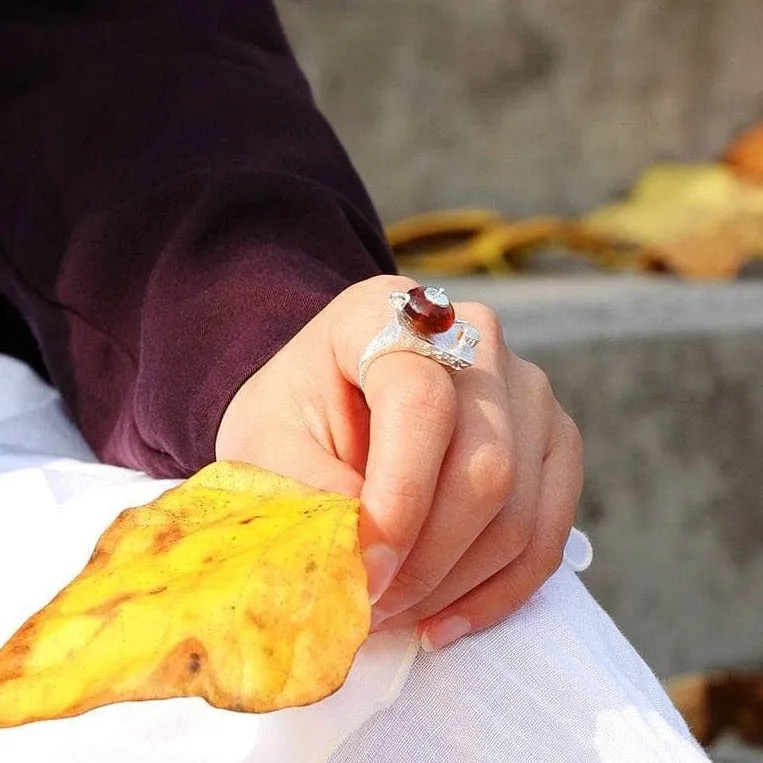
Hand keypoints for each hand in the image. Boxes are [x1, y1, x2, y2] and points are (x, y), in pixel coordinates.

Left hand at [216, 274, 582, 649]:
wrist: (338, 392)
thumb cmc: (297, 412)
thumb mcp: (266, 439)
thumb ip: (305, 484)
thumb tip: (366, 549)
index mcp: (389, 315)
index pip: (421, 403)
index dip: (398, 499)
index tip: (364, 572)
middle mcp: (476, 339)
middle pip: (486, 466)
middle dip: (427, 560)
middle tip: (372, 608)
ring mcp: (526, 390)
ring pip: (521, 510)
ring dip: (456, 584)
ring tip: (394, 614)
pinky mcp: (552, 439)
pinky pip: (549, 532)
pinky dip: (500, 591)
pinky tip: (444, 620)